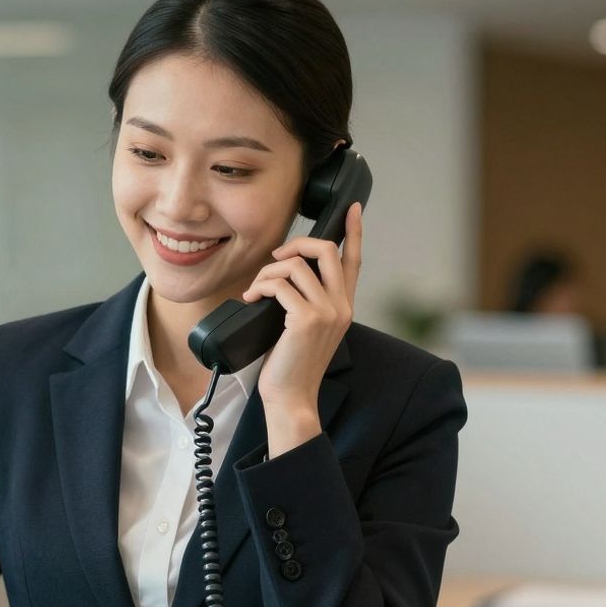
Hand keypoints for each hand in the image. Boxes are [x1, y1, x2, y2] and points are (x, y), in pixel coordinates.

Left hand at [240, 202, 362, 455]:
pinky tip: (251, 300)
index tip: (352, 209)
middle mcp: (341, 306)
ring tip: (256, 291)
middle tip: (274, 258)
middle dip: (295, 243)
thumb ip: (306, 301)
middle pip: (326, 250)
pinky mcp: (306, 319)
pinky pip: (280, 285)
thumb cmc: (292, 365)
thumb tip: (285, 273)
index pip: (354, 260)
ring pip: (295, 265)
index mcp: (343, 306)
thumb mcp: (306, 328)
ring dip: (267, 273)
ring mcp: (326, 312)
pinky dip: (260, 287)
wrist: (291, 397)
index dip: (354, 231)